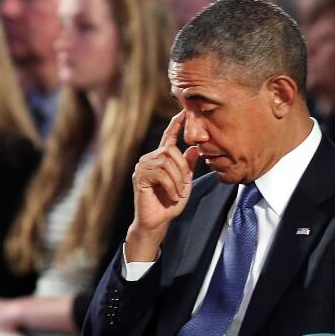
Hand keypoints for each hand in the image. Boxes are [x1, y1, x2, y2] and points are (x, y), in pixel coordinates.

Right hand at [125, 111, 198, 260]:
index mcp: (160, 158)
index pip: (168, 137)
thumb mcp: (185, 183)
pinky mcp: (139, 176)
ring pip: (167, 163)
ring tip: (178, 194)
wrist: (157, 222)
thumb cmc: (170, 204)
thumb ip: (189, 166)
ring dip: (177, 180)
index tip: (184, 112)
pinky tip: (173, 196)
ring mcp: (142, 166)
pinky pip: (161, 174)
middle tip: (185, 187)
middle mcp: (149, 158)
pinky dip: (171, 186)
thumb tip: (195, 148)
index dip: (176, 125)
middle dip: (183, 169)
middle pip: (171, 151)